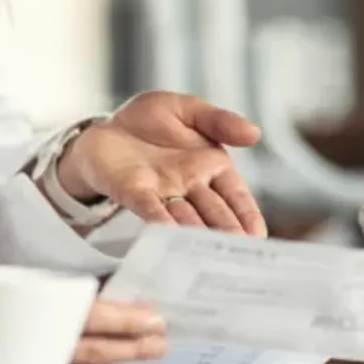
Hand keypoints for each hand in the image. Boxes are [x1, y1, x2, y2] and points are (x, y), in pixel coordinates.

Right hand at [0, 300, 168, 363]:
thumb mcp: (0, 282)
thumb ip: (44, 291)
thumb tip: (103, 295)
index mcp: (22, 308)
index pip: (84, 315)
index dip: (121, 320)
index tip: (151, 319)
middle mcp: (20, 344)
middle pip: (89, 348)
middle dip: (129, 346)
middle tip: (160, 339)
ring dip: (114, 362)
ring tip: (145, 351)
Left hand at [54, 92, 267, 235]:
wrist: (105, 126)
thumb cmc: (150, 120)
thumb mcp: (188, 110)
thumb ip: (219, 121)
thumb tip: (255, 133)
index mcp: (211, 166)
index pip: (236, 195)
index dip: (248, 216)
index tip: (258, 237)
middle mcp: (190, 186)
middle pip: (214, 213)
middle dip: (226, 232)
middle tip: (238, 253)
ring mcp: (163, 192)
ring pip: (185, 218)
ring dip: (197, 234)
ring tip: (208, 254)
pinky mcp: (134, 193)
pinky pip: (151, 209)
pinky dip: (160, 223)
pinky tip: (169, 236)